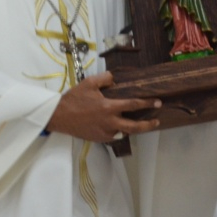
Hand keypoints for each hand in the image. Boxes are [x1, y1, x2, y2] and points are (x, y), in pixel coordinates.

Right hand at [46, 71, 160, 141]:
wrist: (59, 116)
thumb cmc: (74, 99)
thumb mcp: (88, 83)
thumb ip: (104, 78)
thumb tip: (114, 78)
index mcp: (109, 107)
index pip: (133, 105)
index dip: (147, 103)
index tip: (157, 102)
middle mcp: (110, 122)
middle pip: (135, 126)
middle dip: (149, 124)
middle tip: (157, 120)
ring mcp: (105, 132)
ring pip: (125, 132)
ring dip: (134, 128)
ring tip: (140, 124)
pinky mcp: (99, 138)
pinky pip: (114, 136)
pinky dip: (119, 131)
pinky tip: (119, 126)